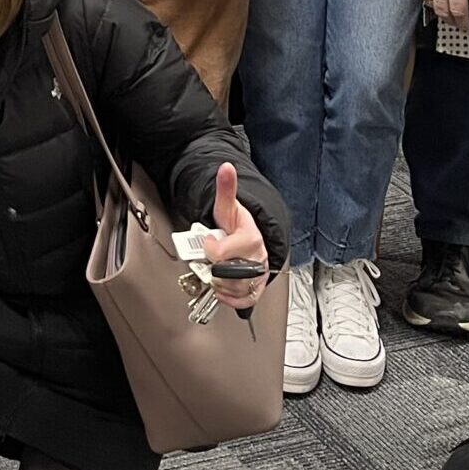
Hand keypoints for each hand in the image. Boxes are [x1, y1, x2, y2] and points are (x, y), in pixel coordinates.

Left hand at [199, 163, 268, 306]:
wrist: (251, 238)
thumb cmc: (238, 225)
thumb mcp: (228, 207)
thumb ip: (225, 188)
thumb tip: (225, 168)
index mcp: (251, 239)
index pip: (221, 252)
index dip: (210, 248)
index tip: (209, 241)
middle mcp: (258, 259)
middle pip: (226, 274)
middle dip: (214, 267)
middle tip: (213, 259)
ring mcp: (258, 276)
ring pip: (232, 289)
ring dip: (219, 283)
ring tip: (218, 270)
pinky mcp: (257, 290)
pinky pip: (243, 301)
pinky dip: (229, 298)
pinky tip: (223, 288)